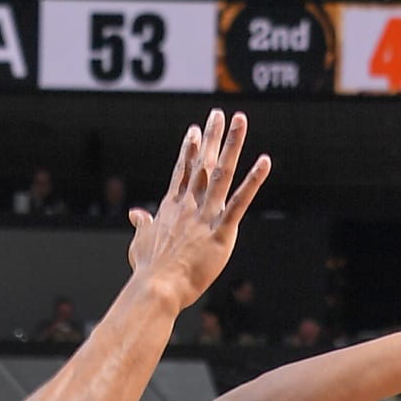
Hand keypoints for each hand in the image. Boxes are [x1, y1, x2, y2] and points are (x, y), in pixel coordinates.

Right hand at [127, 110, 270, 310]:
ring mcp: (205, 216)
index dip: (190, 149)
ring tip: (240, 120)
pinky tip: (264, 161)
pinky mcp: (221, 232)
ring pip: (222, 172)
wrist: (157, 287)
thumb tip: (135, 213)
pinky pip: (240, 202)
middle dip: (212, 136)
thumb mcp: (140, 243)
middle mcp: (189, 204)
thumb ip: (141, 225)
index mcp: (172, 207)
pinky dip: (253, 181)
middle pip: (203, 163)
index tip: (195, 130)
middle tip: (219, 113)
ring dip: (232, 144)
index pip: (183, 171)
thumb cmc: (148, 270)